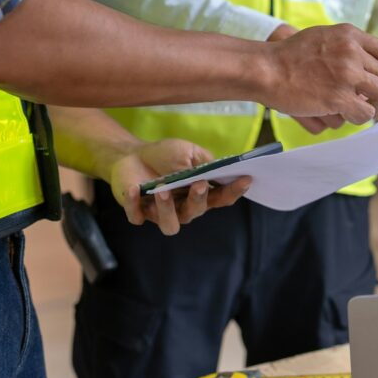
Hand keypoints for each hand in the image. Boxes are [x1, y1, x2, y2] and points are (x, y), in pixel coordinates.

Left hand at [107, 139, 250, 235]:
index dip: (234, 191)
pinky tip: (136, 188)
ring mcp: (160, 213)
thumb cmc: (165, 155)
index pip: (221, 198)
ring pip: (170, 225)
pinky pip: (137, 217)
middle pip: (197, 211)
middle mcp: (183, 207)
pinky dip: (135, 204)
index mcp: (200, 194)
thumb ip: (202, 162)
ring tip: (163, 189)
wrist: (131, 155)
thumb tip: (217, 169)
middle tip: (199, 183)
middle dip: (199, 199)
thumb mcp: (188, 152)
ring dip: (168, 209)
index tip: (246, 178)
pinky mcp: (138, 213)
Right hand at [263, 24, 377, 124]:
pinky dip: (362, 117)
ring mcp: (347, 74)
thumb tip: (373, 70)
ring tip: (372, 112)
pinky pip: (364, 112)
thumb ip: (349, 49)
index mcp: (350, 35)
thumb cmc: (291, 56)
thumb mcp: (324, 38)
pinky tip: (352, 117)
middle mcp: (352, 52)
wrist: (267, 69)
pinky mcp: (339, 96)